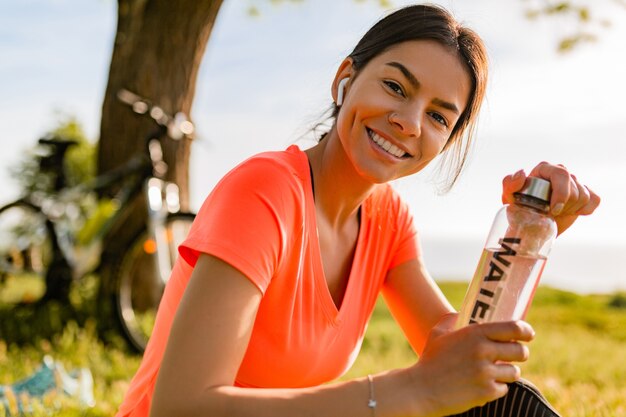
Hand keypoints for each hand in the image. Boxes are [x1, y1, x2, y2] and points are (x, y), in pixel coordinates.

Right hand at [408, 321, 533, 416]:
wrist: (421, 389)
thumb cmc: (429, 360)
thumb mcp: (438, 334)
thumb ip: (452, 320)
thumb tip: (461, 313)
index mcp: (475, 333)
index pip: (514, 328)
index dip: (526, 331)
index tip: (528, 335)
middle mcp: (483, 351)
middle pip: (520, 352)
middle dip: (519, 354)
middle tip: (512, 355)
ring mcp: (486, 373)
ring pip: (514, 372)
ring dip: (507, 372)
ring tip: (492, 372)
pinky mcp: (487, 392)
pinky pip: (503, 388)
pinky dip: (495, 388)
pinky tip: (481, 385)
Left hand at [502, 162, 600, 235]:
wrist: (530, 225)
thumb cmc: (517, 208)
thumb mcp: (509, 198)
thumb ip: (510, 184)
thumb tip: (523, 173)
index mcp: (544, 168)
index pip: (562, 174)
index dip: (561, 193)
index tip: (554, 210)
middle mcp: (560, 171)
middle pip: (575, 188)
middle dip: (565, 205)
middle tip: (551, 213)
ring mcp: (573, 182)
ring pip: (584, 196)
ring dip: (571, 209)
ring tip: (557, 212)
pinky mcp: (584, 193)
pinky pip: (595, 199)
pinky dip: (586, 210)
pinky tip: (573, 213)